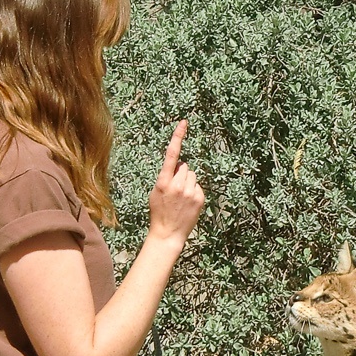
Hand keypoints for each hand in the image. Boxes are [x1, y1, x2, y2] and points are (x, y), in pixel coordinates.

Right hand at [147, 119, 204, 246]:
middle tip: (175, 190)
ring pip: (193, 176)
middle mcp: (178, 185)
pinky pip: (198, 186)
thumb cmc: (159, 212)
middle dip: (181, 174)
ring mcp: (190, 192)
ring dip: (189, 183)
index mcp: (163, 181)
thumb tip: (180, 166)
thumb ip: (166, 177)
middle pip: (185, 167)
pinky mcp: (200, 198)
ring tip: (181, 198)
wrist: (168, 233)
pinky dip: (194, 191)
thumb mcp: (156, 192)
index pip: (172, 154)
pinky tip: (187, 203)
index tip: (184, 123)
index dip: (178, 137)